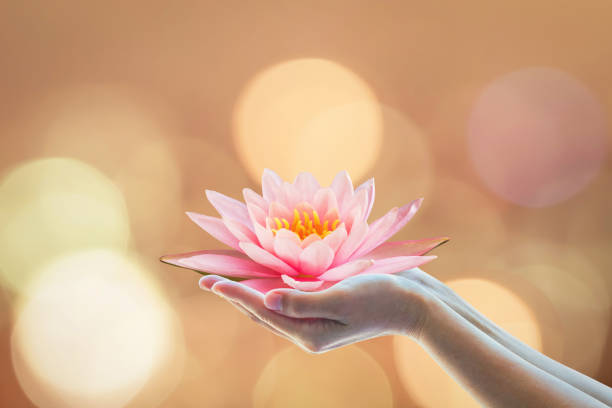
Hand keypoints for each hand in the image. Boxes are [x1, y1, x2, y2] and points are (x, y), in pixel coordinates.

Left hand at [200, 271, 429, 352]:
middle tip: (207, 279)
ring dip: (250, 291)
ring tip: (228, 280)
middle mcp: (308, 328)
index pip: (262, 310)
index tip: (209, 281)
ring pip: (273, 305)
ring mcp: (317, 318)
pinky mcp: (325, 306)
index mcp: (309, 331)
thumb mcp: (342, 298)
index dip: (234, 294)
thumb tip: (267, 299)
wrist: (414, 303)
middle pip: (262, 311)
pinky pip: (289, 299)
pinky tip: (265, 277)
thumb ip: (303, 301)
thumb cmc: (381, 297)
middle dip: (235, 294)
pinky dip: (272, 287)